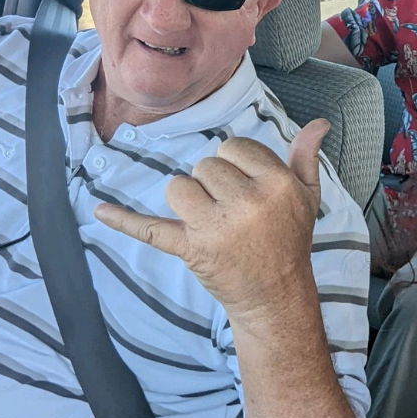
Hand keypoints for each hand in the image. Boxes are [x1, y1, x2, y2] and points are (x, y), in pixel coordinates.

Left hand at [95, 119, 329, 325]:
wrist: (276, 294)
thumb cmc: (290, 239)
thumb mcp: (307, 196)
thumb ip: (306, 157)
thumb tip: (318, 122)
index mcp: (276, 184)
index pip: (234, 147)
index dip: (236, 163)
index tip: (246, 186)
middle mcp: (247, 203)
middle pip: (205, 165)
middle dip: (213, 182)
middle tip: (232, 209)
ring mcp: (216, 228)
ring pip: (179, 186)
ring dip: (187, 198)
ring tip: (208, 218)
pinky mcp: (191, 250)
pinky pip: (150, 229)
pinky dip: (123, 220)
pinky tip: (98, 211)